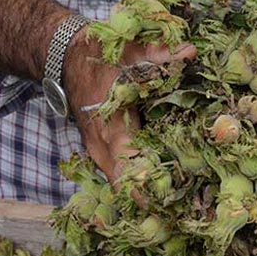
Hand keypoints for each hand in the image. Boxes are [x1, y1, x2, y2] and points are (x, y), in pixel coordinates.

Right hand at [63, 30, 195, 187]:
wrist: (65, 59)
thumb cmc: (98, 56)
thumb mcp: (128, 50)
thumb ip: (159, 54)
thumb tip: (190, 51)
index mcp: (110, 126)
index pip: (128, 166)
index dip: (148, 185)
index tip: (172, 197)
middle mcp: (102, 147)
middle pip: (126, 186)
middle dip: (154, 197)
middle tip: (186, 205)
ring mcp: (100, 154)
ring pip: (122, 185)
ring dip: (147, 194)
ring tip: (180, 202)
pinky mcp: (103, 154)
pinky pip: (120, 177)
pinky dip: (139, 185)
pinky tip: (165, 189)